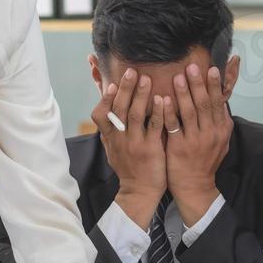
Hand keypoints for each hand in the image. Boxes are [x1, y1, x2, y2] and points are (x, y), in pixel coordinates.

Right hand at [92, 68, 165, 226]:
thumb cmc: (128, 167)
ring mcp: (134, 143)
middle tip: (131, 71)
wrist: (139, 192)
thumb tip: (104, 109)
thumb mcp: (112, 148)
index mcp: (110, 137)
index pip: (100, 114)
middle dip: (125, 89)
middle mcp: (119, 138)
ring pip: (135, 115)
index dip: (104, 99)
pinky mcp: (150, 149)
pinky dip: (157, 112)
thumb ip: (109, 129)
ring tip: (146, 79)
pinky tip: (163, 99)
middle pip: (119, 109)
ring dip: (140, 95)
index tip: (111, 84)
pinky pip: (153, 127)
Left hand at [162, 63, 230, 223]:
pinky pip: (173, 126)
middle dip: (199, 84)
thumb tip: (220, 100)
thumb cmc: (205, 160)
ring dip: (184, 93)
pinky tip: (162, 99)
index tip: (212, 69)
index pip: (219, 103)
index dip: (215, 86)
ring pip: (190, 112)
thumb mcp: (220, 141)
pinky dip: (168, 111)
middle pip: (205, 104)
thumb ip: (219, 121)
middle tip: (192, 66)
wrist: (195, 186)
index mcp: (222, 129)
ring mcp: (195, 140)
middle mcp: (211, 133)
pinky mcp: (179, 147)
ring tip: (177, 77)